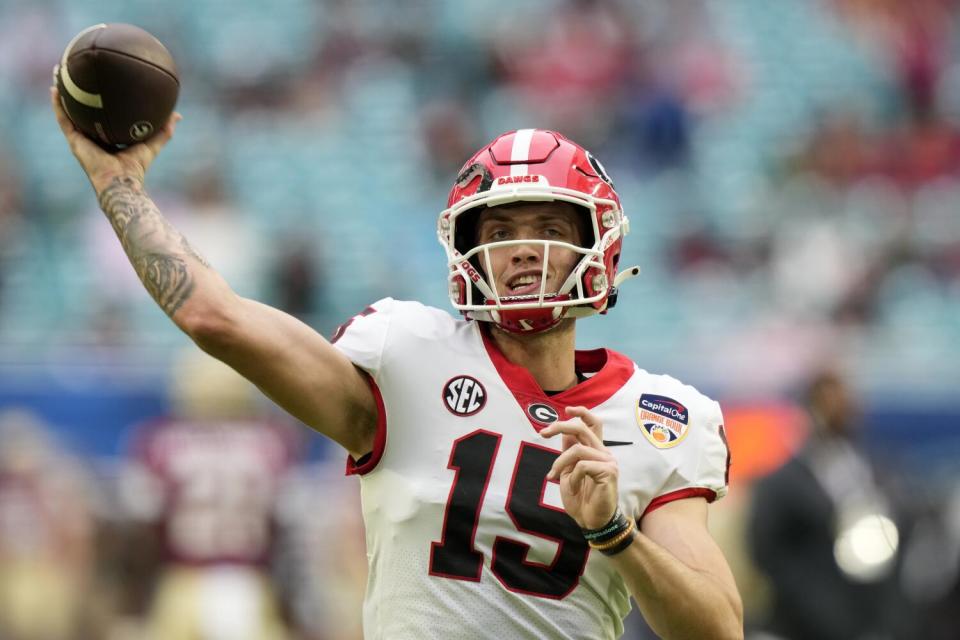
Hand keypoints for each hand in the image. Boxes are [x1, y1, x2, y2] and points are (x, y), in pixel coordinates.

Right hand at [50, 80, 180, 194]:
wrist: (121, 181)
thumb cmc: (136, 167)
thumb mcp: (152, 144)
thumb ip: (164, 131)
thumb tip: (177, 115)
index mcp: (108, 138)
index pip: (103, 116)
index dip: (101, 102)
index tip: (102, 84)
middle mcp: (92, 137)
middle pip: (83, 111)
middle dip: (79, 94)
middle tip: (77, 74)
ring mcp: (81, 138)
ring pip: (68, 112)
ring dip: (62, 94)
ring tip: (59, 74)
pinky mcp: (74, 141)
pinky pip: (63, 119)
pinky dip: (58, 105)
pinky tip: (55, 88)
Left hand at [542, 406, 618, 529]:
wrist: (591, 522)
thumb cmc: (580, 498)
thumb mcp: (568, 471)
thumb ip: (568, 451)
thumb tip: (563, 430)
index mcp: (595, 450)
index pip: (593, 423)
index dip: (581, 412)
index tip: (566, 410)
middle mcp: (603, 452)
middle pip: (583, 427)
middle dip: (560, 425)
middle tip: (543, 433)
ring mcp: (608, 461)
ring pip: (577, 449)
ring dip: (560, 463)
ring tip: (555, 476)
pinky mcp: (609, 472)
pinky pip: (582, 466)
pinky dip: (572, 477)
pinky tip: (573, 488)